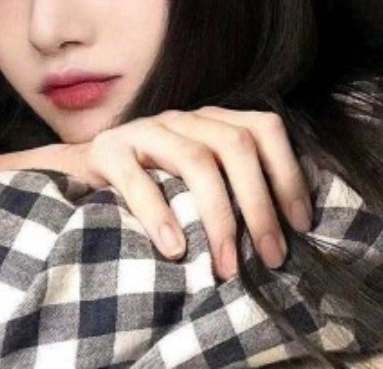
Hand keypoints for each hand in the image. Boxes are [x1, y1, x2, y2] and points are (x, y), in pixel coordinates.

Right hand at [69, 106, 311, 279]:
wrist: (81, 170)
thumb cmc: (152, 182)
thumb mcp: (197, 179)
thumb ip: (232, 189)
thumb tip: (283, 235)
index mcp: (213, 121)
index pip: (264, 128)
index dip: (288, 172)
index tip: (301, 223)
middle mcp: (184, 119)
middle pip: (235, 144)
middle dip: (260, 203)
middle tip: (272, 256)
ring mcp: (146, 131)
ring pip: (195, 159)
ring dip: (219, 216)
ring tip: (228, 265)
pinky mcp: (110, 151)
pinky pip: (138, 179)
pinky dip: (160, 215)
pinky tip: (175, 250)